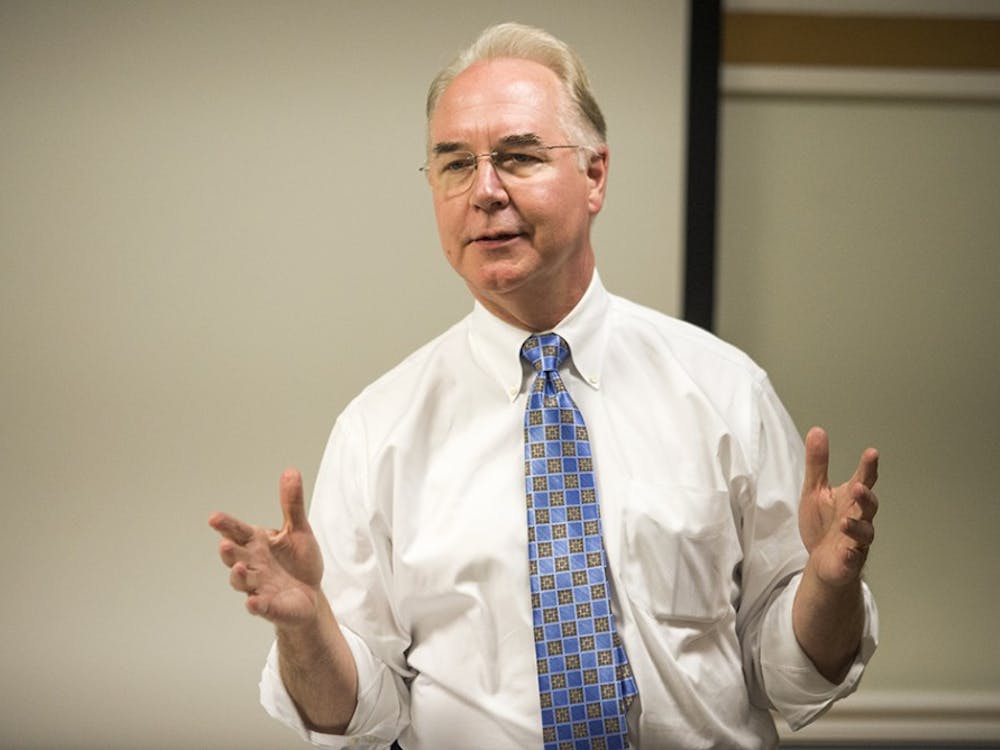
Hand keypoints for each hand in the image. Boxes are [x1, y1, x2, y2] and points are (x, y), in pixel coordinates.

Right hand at [209, 469, 323, 624]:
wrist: (310, 596)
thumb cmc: (298, 562)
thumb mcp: (299, 530)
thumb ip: (292, 504)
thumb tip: (291, 471)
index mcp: (257, 544)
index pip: (238, 532)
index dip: (226, 526)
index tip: (214, 518)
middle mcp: (253, 565)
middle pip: (234, 557)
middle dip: (228, 552)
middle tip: (224, 545)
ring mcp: (259, 587)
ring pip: (242, 582)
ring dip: (238, 576)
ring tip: (239, 568)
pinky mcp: (270, 607)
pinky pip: (260, 607)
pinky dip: (256, 605)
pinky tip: (253, 602)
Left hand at [798, 427, 878, 587]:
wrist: (821, 560)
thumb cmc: (823, 524)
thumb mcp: (815, 490)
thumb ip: (818, 463)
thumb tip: (818, 431)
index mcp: (850, 498)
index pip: (864, 479)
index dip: (868, 467)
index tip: (872, 454)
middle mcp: (858, 517)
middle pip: (869, 506)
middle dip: (866, 497)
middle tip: (859, 487)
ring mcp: (856, 540)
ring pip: (864, 533)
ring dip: (856, 527)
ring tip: (843, 522)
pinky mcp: (849, 561)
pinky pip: (854, 559)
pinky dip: (851, 556)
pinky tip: (846, 551)